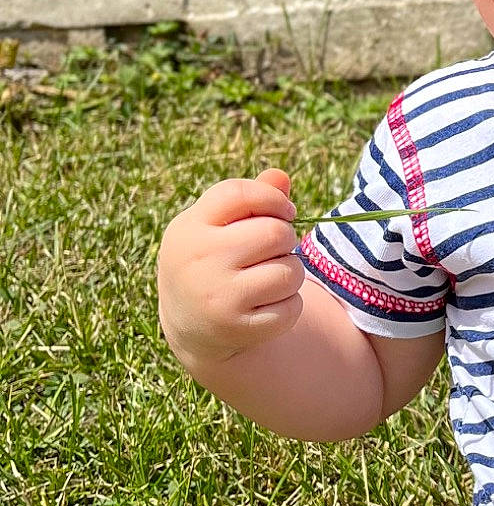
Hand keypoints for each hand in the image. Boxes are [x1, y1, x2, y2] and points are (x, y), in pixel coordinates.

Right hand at [157, 166, 303, 367]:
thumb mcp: (216, 226)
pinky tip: (269, 304)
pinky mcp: (238, 328)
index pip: (239, 194)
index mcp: (189, 228)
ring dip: (292, 273)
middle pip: (274, 232)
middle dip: (286, 238)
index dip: (272, 198)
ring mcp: (217, 297)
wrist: (191, 324)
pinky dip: (291, 305)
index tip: (284, 211)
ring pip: (290, 271)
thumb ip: (249, 198)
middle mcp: (198, 261)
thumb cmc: (213, 259)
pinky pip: (292, 307)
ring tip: (271, 277)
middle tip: (275, 249)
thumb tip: (281, 177)